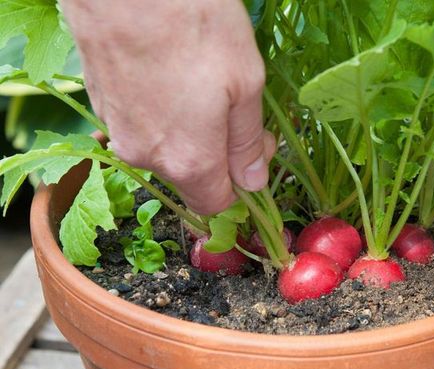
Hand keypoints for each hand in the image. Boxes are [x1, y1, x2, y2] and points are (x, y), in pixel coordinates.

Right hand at [60, 0, 275, 214]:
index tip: (257, 148)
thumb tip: (253, 183)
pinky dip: (162, 112)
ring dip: (190, 131)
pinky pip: (142, 124)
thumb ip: (248, 142)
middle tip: (237, 108)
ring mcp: (119, 131)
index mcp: (189, 160)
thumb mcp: (245, 83)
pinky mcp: (101, 104)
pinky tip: (172, 74)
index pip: (216, 204)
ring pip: (166, 148)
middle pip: (191, 176)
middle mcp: (147, 157)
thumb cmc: (193, 23)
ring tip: (202, 83)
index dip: (242, 184)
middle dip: (218, 154)